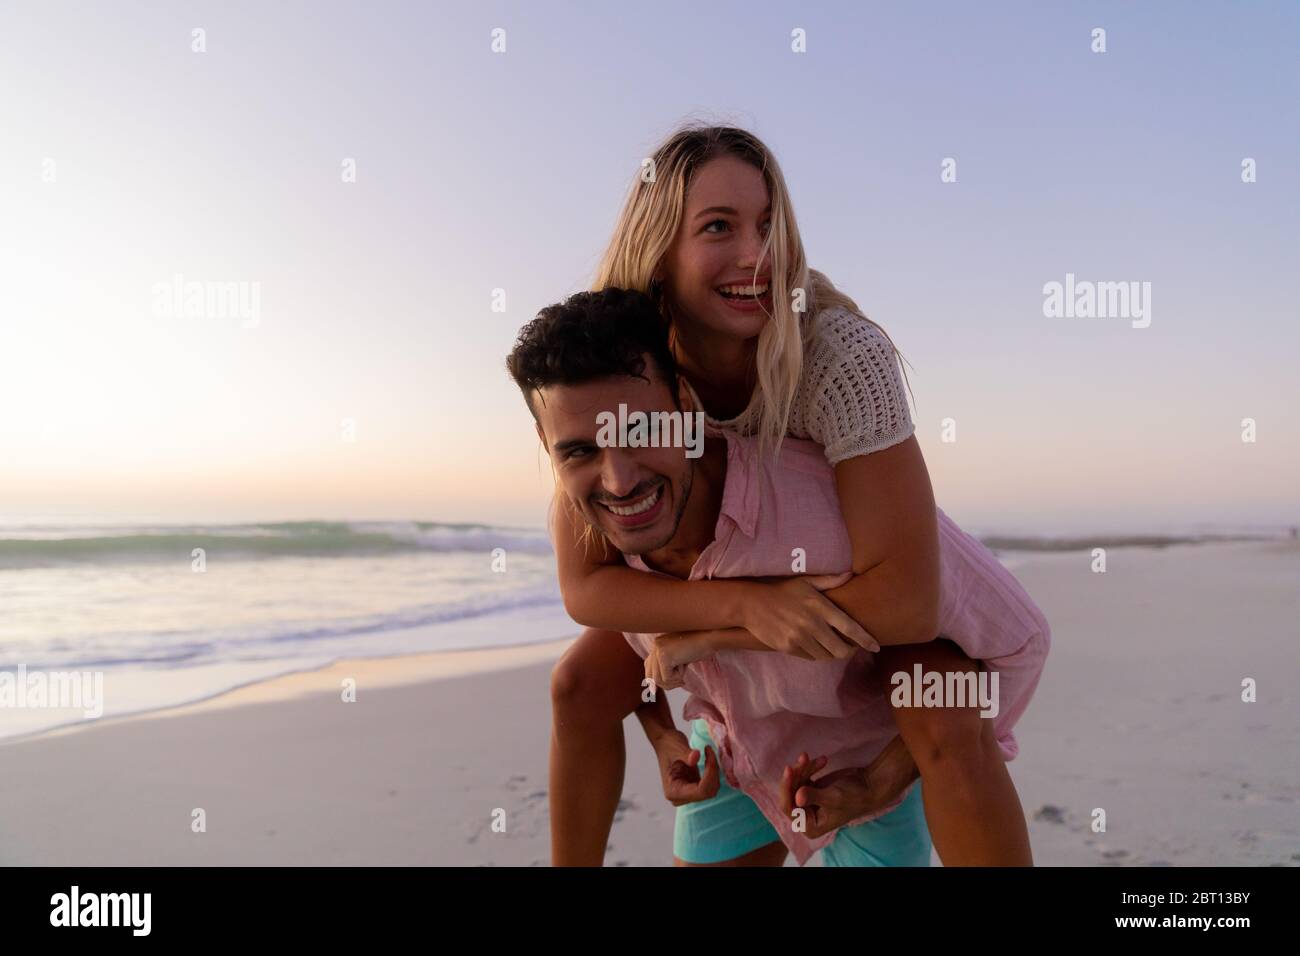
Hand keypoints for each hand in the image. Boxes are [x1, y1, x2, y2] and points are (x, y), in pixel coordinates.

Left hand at [644, 633, 707, 689]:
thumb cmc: (700, 647)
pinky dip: (678, 677)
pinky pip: (667, 678)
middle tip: (681, 680)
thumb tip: (652, 688)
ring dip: (674, 680)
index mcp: (658, 644)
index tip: (675, 681)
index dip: (658, 679)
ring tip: (684, 671)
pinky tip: (685, 666)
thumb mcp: (680, 657)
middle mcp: (655, 646)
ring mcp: (658, 650)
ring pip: (658, 680)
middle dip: (666, 683)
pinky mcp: (664, 656)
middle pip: (650, 676)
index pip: (648, 667)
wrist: (710, 637)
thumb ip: (667, 667)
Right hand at [653, 730, 720, 806]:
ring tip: (708, 753)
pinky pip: (712, 785)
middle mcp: (681, 798)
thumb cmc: (668, 744)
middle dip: (713, 772)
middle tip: (709, 751)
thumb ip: (686, 754)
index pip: (700, 791)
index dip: (710, 773)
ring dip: (714, 771)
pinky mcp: (695, 789)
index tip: (709, 753)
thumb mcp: (676, 747)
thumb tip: (696, 757)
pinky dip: (713, 772)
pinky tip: (708, 758)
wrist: (666, 743)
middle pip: (708, 792)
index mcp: (673, 792)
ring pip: (712, 789)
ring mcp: (689, 795)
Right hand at [743, 574, 879, 659]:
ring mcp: (799, 637)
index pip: (850, 627)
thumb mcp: (805, 581)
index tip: (875, 646)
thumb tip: (849, 574)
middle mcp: (812, 624)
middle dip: (849, 651)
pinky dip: (816, 655)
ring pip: (826, 656)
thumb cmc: (782, 590)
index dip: (865, 639)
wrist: (752, 604)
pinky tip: (814, 646)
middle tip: (849, 647)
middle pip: (841, 649)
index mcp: (820, 606)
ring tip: (832, 647)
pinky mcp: (788, 647)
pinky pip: (810, 657)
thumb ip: (829, 580)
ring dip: (832, 654)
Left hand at [778, 736, 917, 838]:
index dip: (786, 788)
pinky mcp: (812, 789)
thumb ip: (814, 797)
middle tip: (805, 758)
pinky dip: (810, 766)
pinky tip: (823, 760)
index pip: (789, 808)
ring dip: (805, 767)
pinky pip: (803, 776)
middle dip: (797, 774)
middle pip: (790, 792)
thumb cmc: (855, 796)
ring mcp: (808, 802)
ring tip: (820, 759)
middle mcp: (806, 816)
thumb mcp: (834, 798)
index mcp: (810, 826)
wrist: (870, 785)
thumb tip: (797, 797)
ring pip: (796, 782)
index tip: (789, 769)